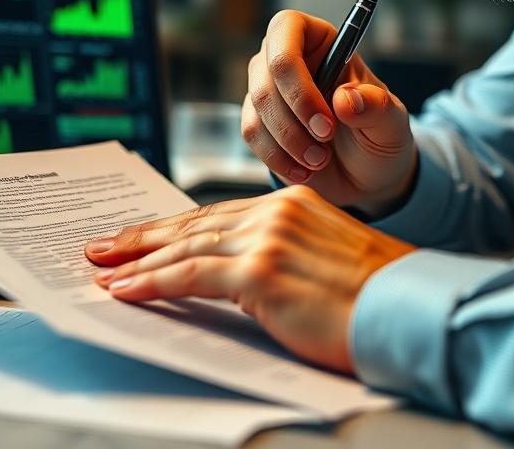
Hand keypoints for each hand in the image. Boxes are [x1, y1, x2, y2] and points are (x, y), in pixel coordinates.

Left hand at [84, 186, 415, 372]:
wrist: (410, 309)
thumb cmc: (375, 298)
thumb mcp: (324, 261)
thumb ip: (282, 256)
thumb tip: (238, 276)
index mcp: (293, 204)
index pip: (218, 214)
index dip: (175, 227)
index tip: (143, 236)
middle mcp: (277, 211)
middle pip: (194, 224)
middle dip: (143, 237)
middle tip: (104, 246)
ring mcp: (268, 238)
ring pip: (185, 247)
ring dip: (136, 260)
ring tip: (103, 269)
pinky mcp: (261, 271)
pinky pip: (189, 275)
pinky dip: (151, 282)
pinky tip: (124, 288)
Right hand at [243, 10, 417, 216]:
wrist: (366, 176)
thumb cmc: (378, 134)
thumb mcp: (391, 122)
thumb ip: (375, 106)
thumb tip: (345, 99)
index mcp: (320, 39)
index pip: (286, 29)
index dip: (298, 77)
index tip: (326, 120)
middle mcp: (287, 57)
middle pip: (267, 75)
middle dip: (295, 120)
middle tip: (324, 148)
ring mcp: (267, 88)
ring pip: (257, 107)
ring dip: (288, 142)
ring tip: (320, 160)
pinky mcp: (258, 120)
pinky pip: (251, 134)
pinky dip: (277, 157)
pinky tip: (304, 170)